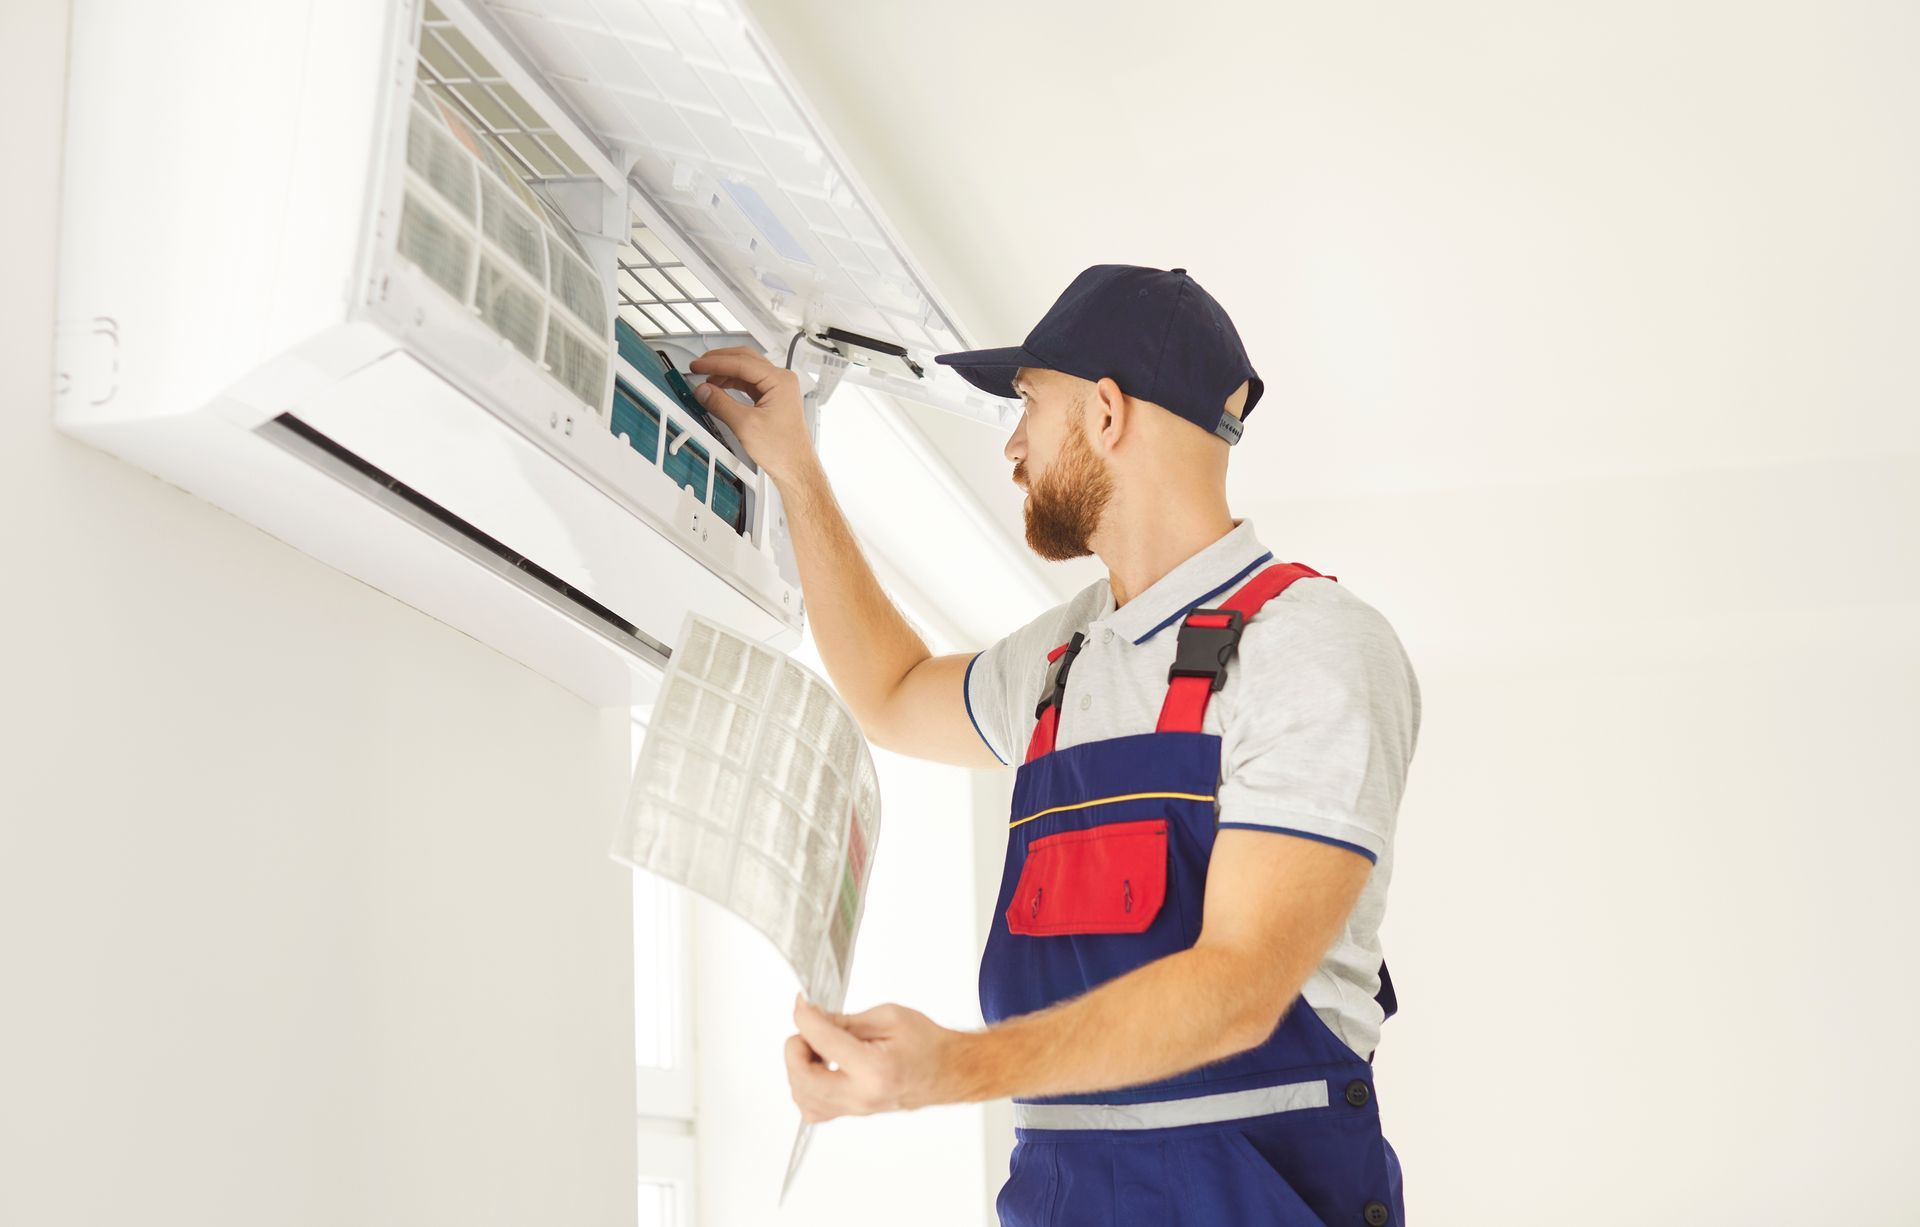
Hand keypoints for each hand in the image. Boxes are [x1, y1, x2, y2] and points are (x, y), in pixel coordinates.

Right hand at [685, 346, 815, 486]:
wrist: (795, 468)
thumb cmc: (783, 450)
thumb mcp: (745, 425)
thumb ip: (720, 404)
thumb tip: (703, 391)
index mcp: (780, 381)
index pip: (742, 363)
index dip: (716, 363)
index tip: (698, 366)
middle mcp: (781, 381)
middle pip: (745, 360)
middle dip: (719, 361)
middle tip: (699, 366)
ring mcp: (777, 389)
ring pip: (746, 371)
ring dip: (724, 372)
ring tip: (705, 378)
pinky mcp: (772, 399)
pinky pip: (749, 383)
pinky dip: (732, 383)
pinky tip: (718, 388)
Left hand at [782, 994, 966, 1122]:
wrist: (948, 1071)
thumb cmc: (927, 1044)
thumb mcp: (889, 1017)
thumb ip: (846, 1020)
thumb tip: (813, 1017)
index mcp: (874, 1068)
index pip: (822, 1042)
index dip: (805, 1017)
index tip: (802, 1004)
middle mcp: (862, 1095)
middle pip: (802, 1079)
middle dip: (796, 1048)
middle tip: (808, 1029)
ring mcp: (856, 1109)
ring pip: (803, 1098)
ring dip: (799, 1069)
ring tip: (816, 1048)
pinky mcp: (853, 1113)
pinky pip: (814, 1109)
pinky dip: (806, 1088)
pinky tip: (819, 1068)